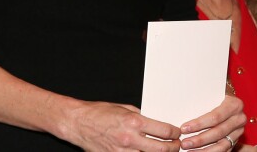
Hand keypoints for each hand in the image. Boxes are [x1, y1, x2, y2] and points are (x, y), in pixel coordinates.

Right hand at [67, 101, 181, 151]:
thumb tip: (153, 124)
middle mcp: (130, 139)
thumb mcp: (125, 108)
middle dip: (173, 148)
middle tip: (176, 145)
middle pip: (160, 149)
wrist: (79, 123)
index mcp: (134, 122)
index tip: (177, 133)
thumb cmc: (99, 113)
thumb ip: (140, 117)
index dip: (174, 133)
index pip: (163, 131)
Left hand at [180, 95, 245, 150]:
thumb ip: (205, 101)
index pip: (215, 117)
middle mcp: (239, 119)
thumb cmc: (219, 95)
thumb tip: (184, 108)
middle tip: (184, 143)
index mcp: (234, 105)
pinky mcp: (236, 140)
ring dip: (204, 150)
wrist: (232, 101)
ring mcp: (239, 131)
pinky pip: (223, 150)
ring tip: (189, 151)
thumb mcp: (215, 94)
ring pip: (221, 145)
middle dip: (199, 139)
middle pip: (217, 132)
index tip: (184, 128)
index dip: (199, 124)